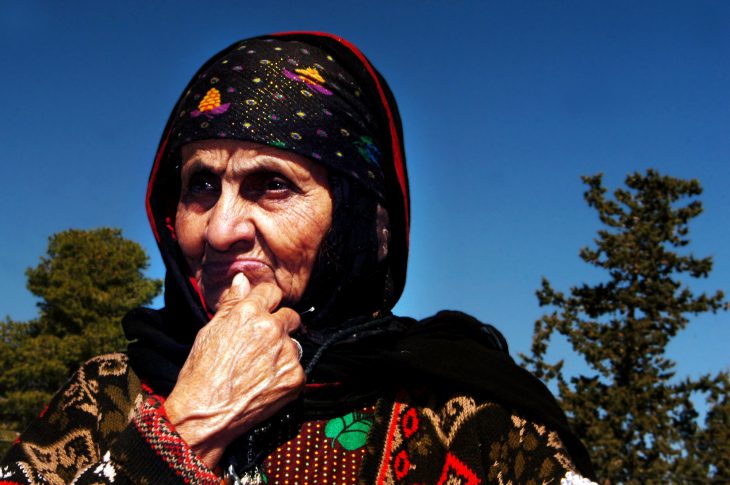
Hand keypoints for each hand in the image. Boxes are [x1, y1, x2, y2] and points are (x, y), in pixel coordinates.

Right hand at [164, 273, 303, 467]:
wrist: (204, 414)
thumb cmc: (201, 373)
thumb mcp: (210, 331)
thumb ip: (232, 303)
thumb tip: (243, 279)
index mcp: (249, 313)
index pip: (272, 292)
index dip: (267, 302)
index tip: (265, 311)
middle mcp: (271, 329)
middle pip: (290, 316)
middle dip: (279, 326)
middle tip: (262, 345)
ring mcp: (286, 354)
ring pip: (294, 344)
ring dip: (283, 351)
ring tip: (260, 368)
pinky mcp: (295, 377)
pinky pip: (297, 368)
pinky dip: (285, 374)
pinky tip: (266, 383)